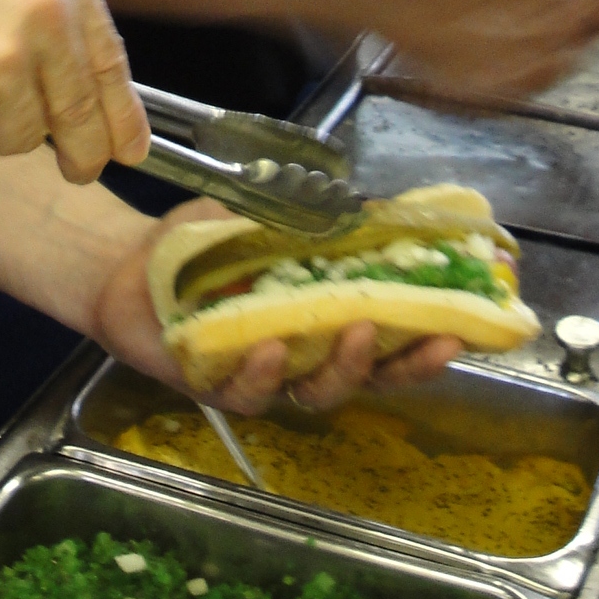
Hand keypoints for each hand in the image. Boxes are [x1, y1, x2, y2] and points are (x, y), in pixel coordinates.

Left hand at [91, 199, 461, 409]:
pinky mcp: (212, 386)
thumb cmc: (206, 246)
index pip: (391, 343)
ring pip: (313, 393)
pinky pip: (244, 392)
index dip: (430, 342)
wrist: (131, 262)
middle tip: (429, 337)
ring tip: (354, 333)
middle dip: (403, 363)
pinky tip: (266, 348)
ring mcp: (260, 377)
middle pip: (367, 380)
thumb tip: (379, 206)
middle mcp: (302, 359)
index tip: (467, 326)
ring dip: (340, 368)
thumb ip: (319, 219)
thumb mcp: (268, 218)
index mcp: (324, 322)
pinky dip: (259, 372)